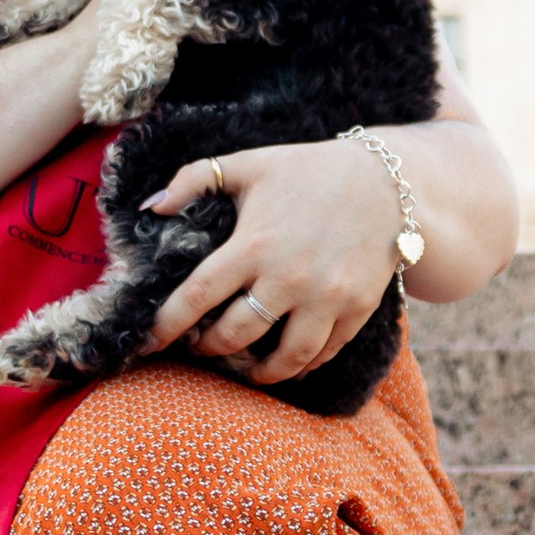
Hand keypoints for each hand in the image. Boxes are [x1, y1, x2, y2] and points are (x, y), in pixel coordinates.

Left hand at [135, 138, 404, 385]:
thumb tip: (152, 208)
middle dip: (209, 348)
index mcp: (254, 244)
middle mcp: (289, 277)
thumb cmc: (308, 169)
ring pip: (284, 358)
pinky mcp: (357, 310)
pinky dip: (301, 365)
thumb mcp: (249, 163)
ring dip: (258, 372)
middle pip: (236, 335)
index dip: (167, 325)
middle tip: (199, 347)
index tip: (147, 343)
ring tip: (244, 368)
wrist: (387, 182)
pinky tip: (286, 361)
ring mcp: (327, 298)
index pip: (198, 296)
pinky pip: (323, 353)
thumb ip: (194, 179)